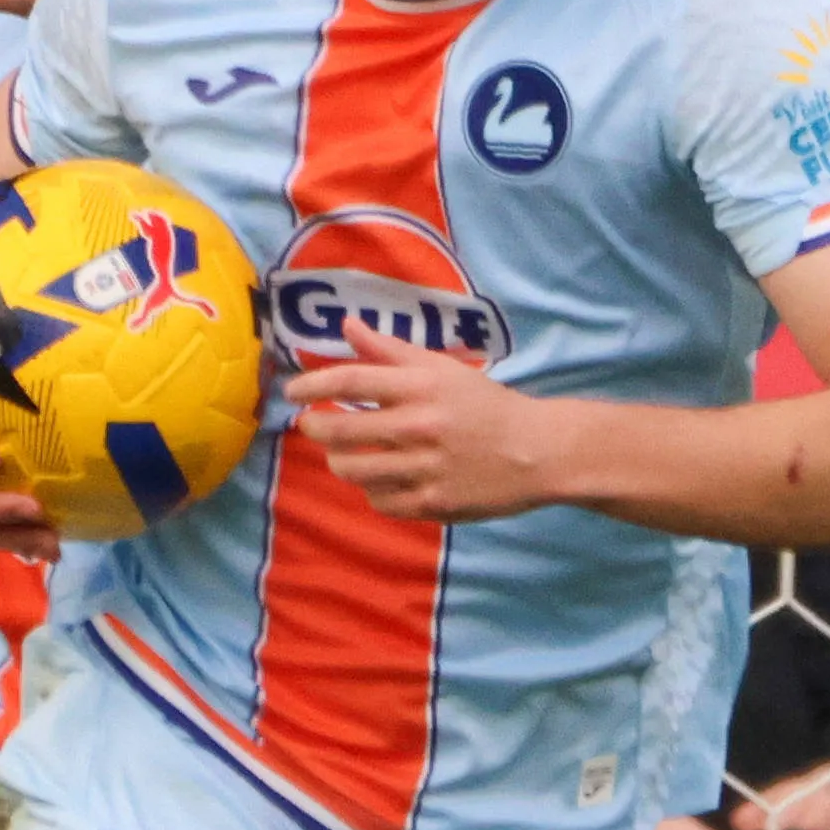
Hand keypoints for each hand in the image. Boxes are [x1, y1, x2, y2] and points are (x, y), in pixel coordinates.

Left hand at [291, 325, 566, 520]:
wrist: (536, 451)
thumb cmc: (484, 404)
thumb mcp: (441, 369)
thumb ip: (391, 351)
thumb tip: (347, 326)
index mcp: (422, 387)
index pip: (351, 380)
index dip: (312, 384)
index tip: (293, 391)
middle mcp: (420, 426)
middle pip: (341, 429)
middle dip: (315, 426)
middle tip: (311, 424)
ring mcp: (425, 469)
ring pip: (353, 469)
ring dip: (338, 460)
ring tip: (342, 452)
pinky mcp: (433, 503)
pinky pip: (380, 500)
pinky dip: (372, 490)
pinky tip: (380, 478)